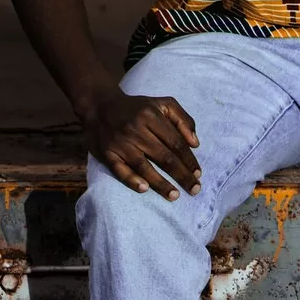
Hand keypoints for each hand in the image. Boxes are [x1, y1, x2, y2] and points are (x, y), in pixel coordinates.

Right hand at [83, 89, 200, 200]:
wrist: (101, 106)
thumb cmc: (138, 108)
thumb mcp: (163, 104)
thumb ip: (183, 119)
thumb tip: (195, 144)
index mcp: (151, 116)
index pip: (175, 142)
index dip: (189, 160)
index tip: (199, 174)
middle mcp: (136, 129)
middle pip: (163, 156)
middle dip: (181, 175)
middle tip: (194, 190)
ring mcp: (120, 142)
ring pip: (144, 166)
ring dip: (160, 183)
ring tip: (175, 196)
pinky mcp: (107, 153)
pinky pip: (120, 170)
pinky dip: (132, 180)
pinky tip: (145, 189)